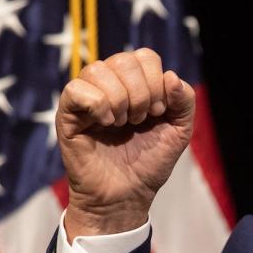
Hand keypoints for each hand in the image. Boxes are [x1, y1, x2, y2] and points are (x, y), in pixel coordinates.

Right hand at [56, 48, 195, 239]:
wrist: (127, 195)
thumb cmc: (149, 162)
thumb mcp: (179, 131)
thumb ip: (184, 101)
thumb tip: (171, 76)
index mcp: (135, 83)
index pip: (145, 57)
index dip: (157, 82)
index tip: (159, 113)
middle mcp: (109, 84)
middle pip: (124, 60)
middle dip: (142, 92)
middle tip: (140, 120)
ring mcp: (87, 97)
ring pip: (98, 69)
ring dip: (120, 100)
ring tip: (122, 124)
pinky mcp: (68, 113)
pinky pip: (76, 89)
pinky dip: (99, 105)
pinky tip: (106, 124)